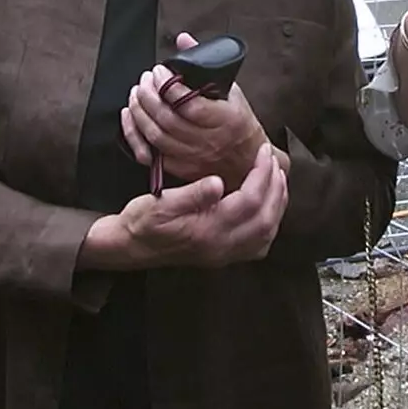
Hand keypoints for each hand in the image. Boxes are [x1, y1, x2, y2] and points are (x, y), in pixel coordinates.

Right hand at [86, 143, 288, 268]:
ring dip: (277, 205)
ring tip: (277, 178)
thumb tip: (217, 182)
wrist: (130, 247)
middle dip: (275, 187)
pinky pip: (259, 244)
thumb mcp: (159, 202)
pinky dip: (270, 222)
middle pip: (265, 219)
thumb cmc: (142, 222)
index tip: (264, 152)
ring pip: (267, 234)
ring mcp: (224, 255)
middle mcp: (221, 247)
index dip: (261, 174)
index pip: (249, 201)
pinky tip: (268, 205)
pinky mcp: (224, 256)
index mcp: (207, 231)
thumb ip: (191, 194)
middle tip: (274, 161)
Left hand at [122, 32, 269, 187]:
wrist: (247, 159)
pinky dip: (134, 135)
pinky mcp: (180, 169)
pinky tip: (130, 117)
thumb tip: (184, 40)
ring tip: (137, 94)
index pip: (189, 104)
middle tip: (144, 80)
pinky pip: (150, 155)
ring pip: (155, 136)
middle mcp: (208, 141)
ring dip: (140, 112)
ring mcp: (192, 157)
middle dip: (149, 95)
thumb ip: (205, 64)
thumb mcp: (231, 89)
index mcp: (225, 119)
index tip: (160, 71)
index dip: (168, 85)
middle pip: (168, 119)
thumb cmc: (239, 123)